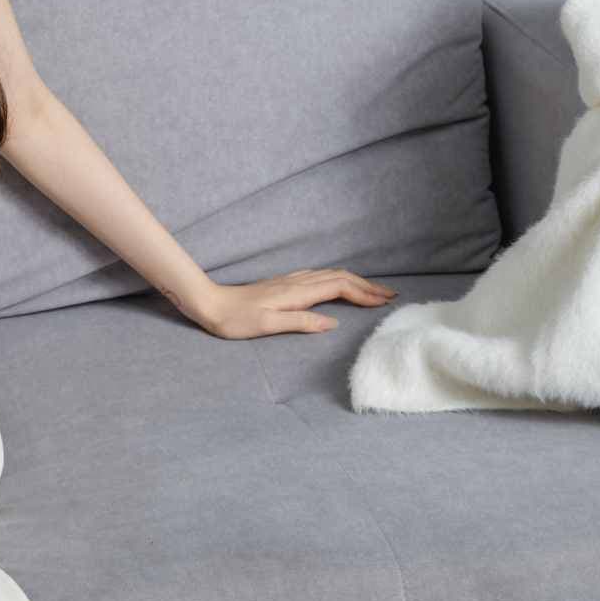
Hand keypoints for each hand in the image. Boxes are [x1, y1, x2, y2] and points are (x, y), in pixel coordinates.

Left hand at [192, 268, 396, 339]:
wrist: (210, 304)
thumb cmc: (235, 320)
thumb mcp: (267, 325)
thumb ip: (301, 322)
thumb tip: (333, 324)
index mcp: (297, 293)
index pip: (339, 287)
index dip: (364, 293)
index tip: (385, 301)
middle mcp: (296, 283)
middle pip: (340, 277)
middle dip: (366, 285)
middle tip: (389, 295)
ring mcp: (289, 282)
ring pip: (330, 275)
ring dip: (354, 281)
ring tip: (372, 291)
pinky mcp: (283, 285)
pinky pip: (319, 277)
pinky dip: (337, 280)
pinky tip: (337, 284)